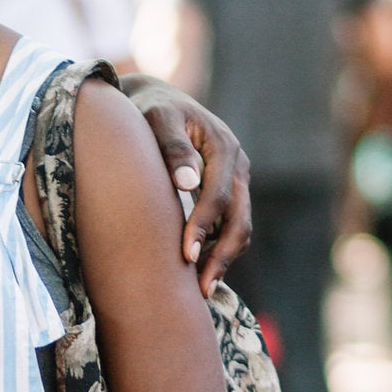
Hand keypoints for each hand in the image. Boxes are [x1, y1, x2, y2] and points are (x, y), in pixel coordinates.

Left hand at [125, 82, 251, 294]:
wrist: (156, 101)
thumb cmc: (151, 110)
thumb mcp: (157, 119)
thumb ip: (172, 147)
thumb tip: (188, 182)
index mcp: (224, 147)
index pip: (219, 197)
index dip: (203, 228)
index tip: (185, 255)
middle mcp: (237, 166)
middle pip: (240, 220)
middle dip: (221, 256)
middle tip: (199, 289)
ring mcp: (236, 181)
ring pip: (240, 228)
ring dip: (223, 259)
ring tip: (199, 289)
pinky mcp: (228, 193)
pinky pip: (231, 227)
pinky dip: (218, 250)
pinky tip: (196, 271)